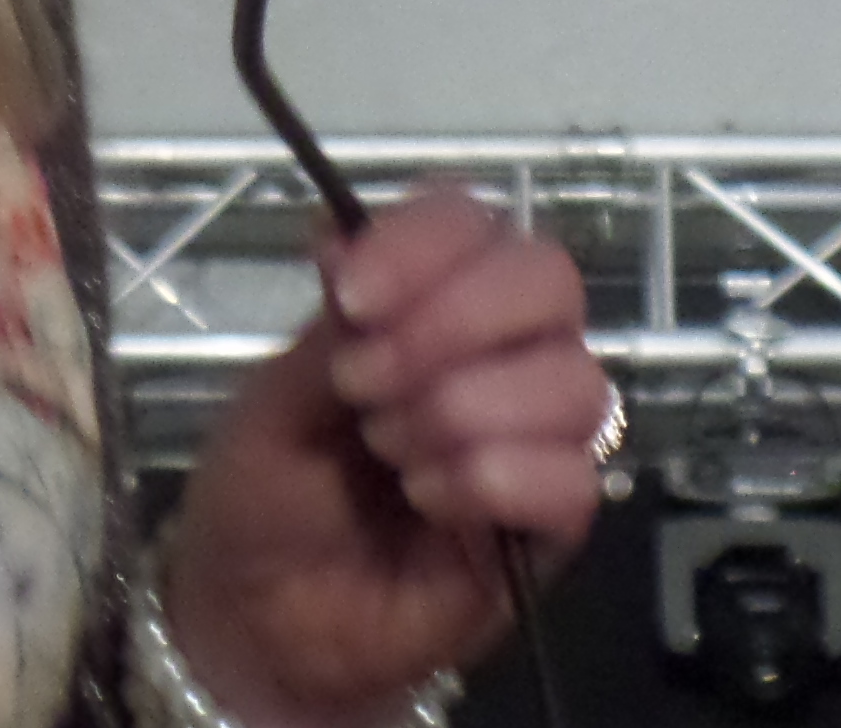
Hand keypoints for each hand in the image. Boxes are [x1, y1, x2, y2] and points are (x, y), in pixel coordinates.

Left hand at [158, 183, 608, 726]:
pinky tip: (431, 501)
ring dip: (467, 408)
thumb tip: (349, 238)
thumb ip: (328, 327)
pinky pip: (577, 477)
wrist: (263, 622)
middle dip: (454, 322)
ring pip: (574, 378)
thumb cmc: (263, 496)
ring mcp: (533, 434)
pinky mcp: (551, 523)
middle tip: (367, 384)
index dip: (421, 243)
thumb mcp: (272, 401)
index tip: (350, 297)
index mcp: (422, 299)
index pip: (469, 219)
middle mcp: (493, 350)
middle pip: (547, 279)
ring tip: (390, 451)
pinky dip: (497, 479)